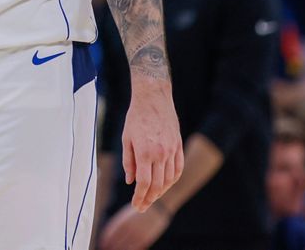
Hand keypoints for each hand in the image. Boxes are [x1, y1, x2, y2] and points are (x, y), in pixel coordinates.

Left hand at [99, 203, 169, 249]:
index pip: (113, 232)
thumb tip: (110, 233)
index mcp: (125, 221)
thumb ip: (120, 224)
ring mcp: (139, 233)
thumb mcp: (128, 215)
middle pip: (118, 240)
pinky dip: (132, 249)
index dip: (107, 239)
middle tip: (106, 249)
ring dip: (120, 248)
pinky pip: (138, 246)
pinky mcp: (146, 237)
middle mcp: (131, 227)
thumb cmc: (140, 211)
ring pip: (127, 245)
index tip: (102, 243)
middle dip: (112, 245)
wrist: (158, 207)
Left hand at [120, 79, 182, 211]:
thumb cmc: (136, 117)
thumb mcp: (126, 139)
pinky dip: (173, 179)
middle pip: (158, 185)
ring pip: (169, 179)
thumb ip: (129, 162)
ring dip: (161, 192)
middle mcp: (161, 153)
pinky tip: (166, 184)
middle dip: (149, 199)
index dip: (140, 197)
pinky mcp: (178, 145)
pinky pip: (178, 168)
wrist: (153, 97)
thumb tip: (131, 182)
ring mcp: (172, 149)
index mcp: (145, 152)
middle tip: (142, 206)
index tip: (136, 205)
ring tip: (152, 197)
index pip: (144, 183)